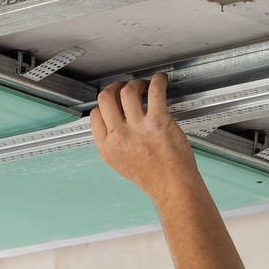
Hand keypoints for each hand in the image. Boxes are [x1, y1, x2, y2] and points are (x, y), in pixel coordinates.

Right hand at [90, 73, 201, 201]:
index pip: (95, 114)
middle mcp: (119, 137)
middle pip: (106, 98)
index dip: (105, 103)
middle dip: (116, 87)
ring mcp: (137, 128)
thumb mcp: (121, 164)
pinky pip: (154, 91)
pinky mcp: (157, 121)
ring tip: (144, 86)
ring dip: (136, 83)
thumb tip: (113, 125)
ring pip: (127, 91)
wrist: (173, 187)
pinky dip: (157, 81)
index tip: (114, 100)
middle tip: (126, 87)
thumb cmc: (154, 178)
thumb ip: (114, 144)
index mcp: (107, 147)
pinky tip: (160, 81)